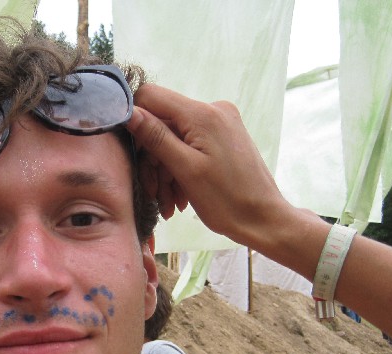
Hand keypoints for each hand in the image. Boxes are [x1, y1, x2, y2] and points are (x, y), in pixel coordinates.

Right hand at [126, 84, 292, 247]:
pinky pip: (190, 146)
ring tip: (170, 205)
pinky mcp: (223, 137)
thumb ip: (156, 137)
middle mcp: (213, 109)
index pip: (151, 97)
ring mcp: (220, 123)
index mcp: (202, 114)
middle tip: (154, 195)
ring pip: (174, 139)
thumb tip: (129, 112)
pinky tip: (180, 198)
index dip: (134, 121)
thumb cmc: (227, 201)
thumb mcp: (185, 170)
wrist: (262, 219)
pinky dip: (181, 171)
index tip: (132, 154)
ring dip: (166, 173)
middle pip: (162, 124)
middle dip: (153, 160)